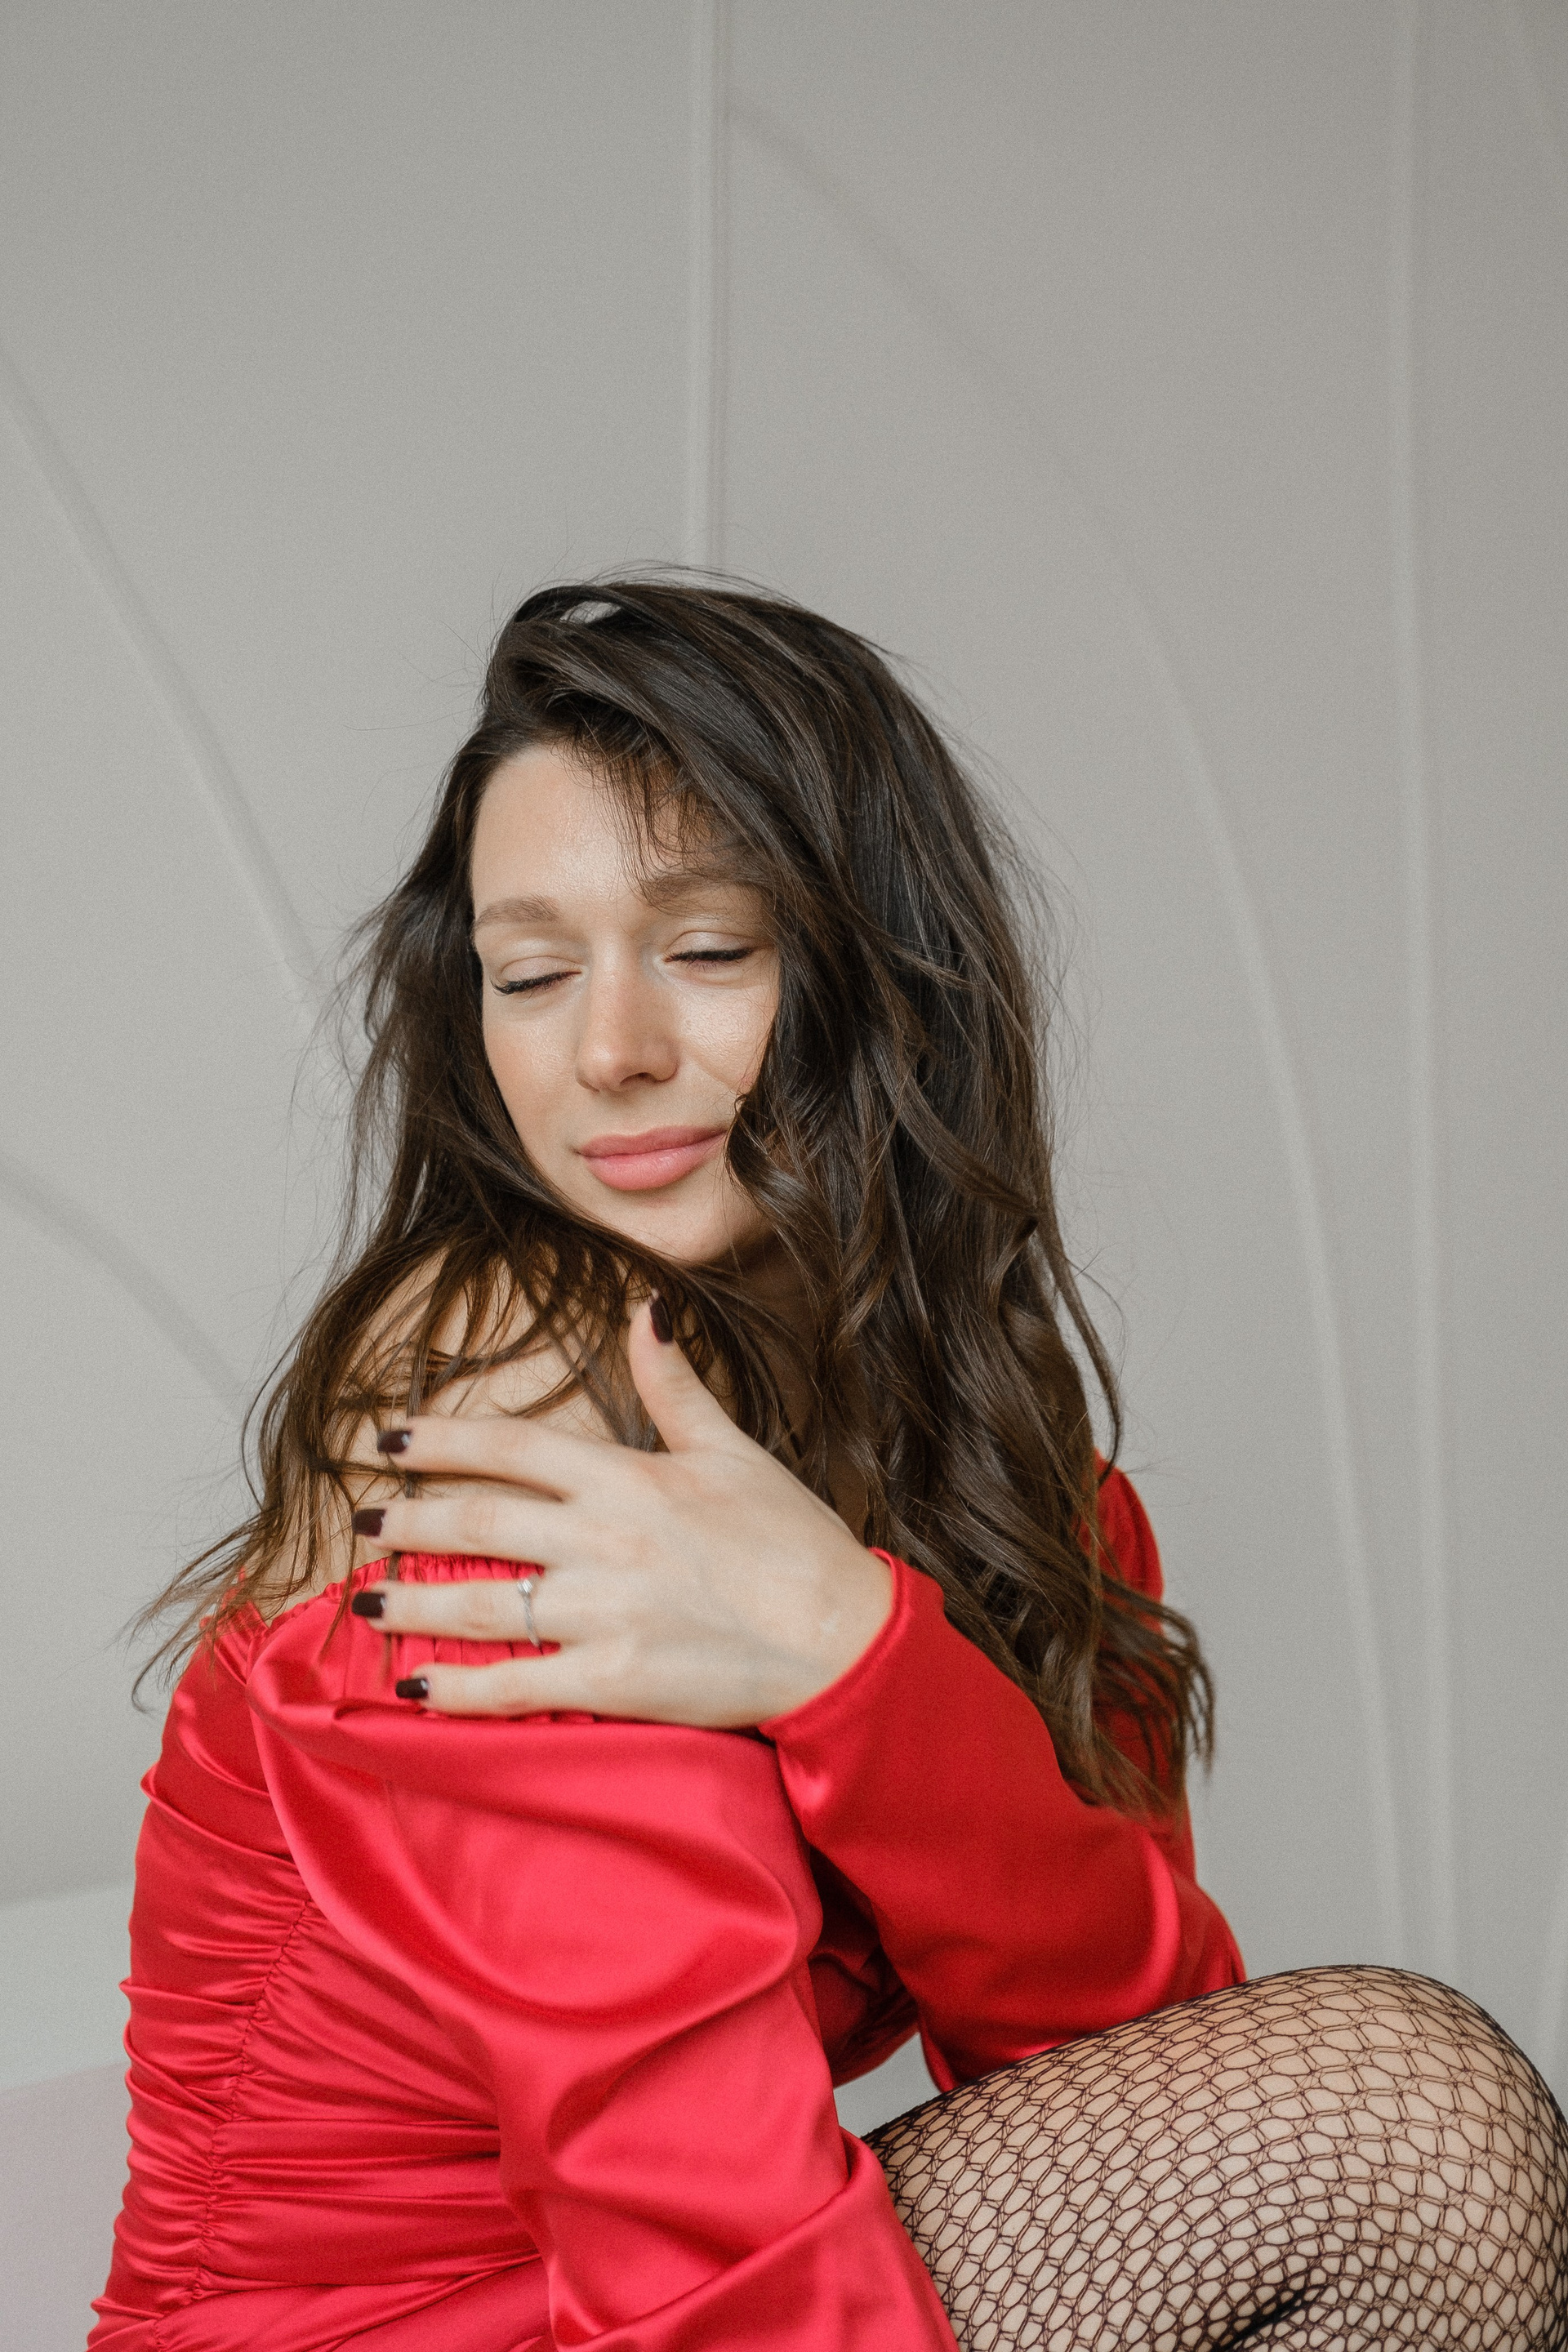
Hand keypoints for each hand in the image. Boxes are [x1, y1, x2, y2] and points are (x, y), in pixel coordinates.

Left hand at [347, 1300, 892, 1725]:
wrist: (842, 1638)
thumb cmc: (793, 1543)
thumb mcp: (733, 1450)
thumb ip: (675, 1385)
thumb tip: (646, 1311)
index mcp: (629, 1477)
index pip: (511, 1446)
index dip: (440, 1440)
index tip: (387, 1439)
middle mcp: (605, 1540)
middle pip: (478, 1523)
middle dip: (407, 1521)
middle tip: (359, 1520)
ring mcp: (606, 1613)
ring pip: (483, 1606)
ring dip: (412, 1604)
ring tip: (365, 1602)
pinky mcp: (616, 1681)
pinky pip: (517, 1686)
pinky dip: (459, 1688)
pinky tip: (416, 1685)